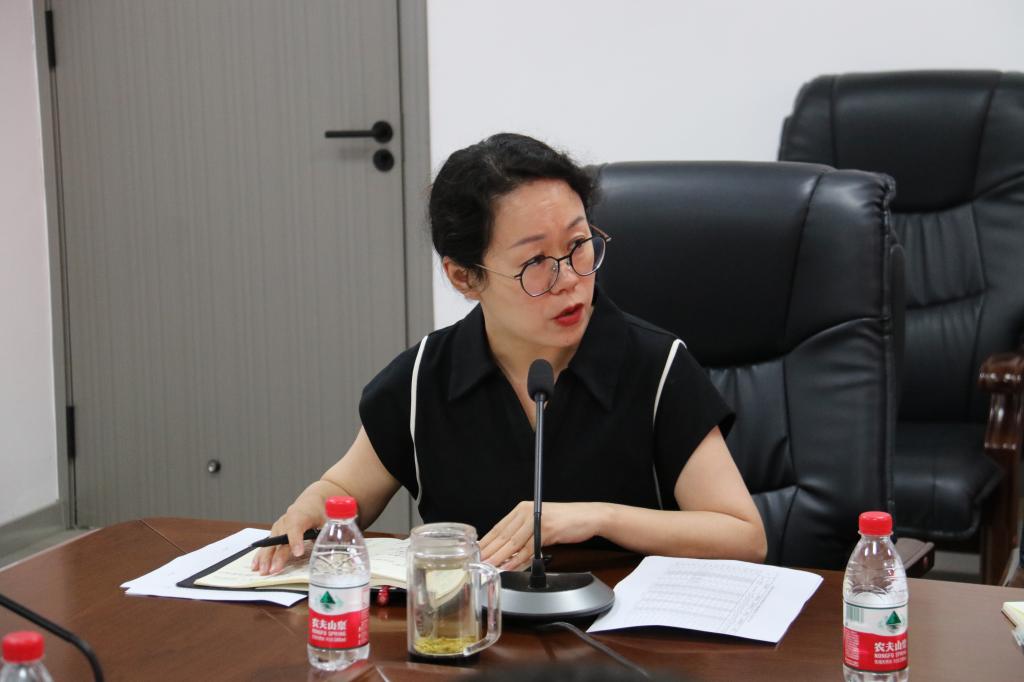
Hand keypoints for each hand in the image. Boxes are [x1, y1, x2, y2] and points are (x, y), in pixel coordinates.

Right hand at [251, 497, 323, 574]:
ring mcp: (279, 526)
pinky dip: (260, 555)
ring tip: (261, 571)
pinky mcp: (275, 532)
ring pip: (270, 542)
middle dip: (276, 555)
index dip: (296, 541)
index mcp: (301, 515)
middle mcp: (286, 520)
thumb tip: (338, 552)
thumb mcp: (329, 520)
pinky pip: (266, 544)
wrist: (312, 502)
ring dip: (265, 557)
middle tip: (274, 570)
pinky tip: (255, 566)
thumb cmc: (321, 511)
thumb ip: (330, 534)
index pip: (296, 528)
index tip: (297, 553)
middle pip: (280, 539)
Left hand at [479, 501, 605, 569]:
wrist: (589, 516)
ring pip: (513, 542)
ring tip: (488, 566)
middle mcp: (527, 511)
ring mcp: (536, 520)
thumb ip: (525, 534)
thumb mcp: (541, 524)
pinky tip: (508, 566)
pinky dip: (517, 560)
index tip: (476, 553)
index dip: (486, 541)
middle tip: (477, 563)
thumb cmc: (566, 521)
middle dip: (489, 551)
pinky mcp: (546, 529)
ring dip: (499, 557)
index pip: (499, 527)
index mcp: (523, 509)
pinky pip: (528, 548)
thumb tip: (508, 551)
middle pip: (502, 535)